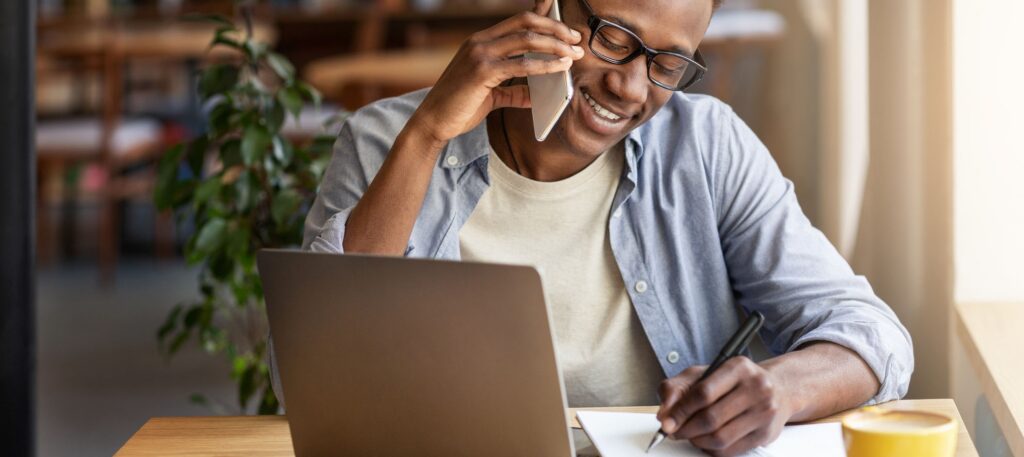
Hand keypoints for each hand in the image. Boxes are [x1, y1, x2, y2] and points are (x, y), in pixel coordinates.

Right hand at [407, 0, 583, 144]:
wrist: (433, 122)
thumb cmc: (459, 108)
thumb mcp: (490, 95)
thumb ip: (513, 91)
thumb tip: (536, 95)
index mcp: (480, 41)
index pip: (518, 20)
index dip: (545, 19)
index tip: (566, 29)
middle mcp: (479, 42)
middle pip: (526, 23)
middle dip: (556, 29)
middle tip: (577, 40)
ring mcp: (479, 54)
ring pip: (527, 39)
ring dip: (556, 45)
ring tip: (574, 54)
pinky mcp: (482, 72)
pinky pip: (522, 64)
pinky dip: (546, 65)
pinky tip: (561, 69)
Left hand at [656, 357, 794, 455]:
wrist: (777, 390)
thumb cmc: (735, 382)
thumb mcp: (704, 374)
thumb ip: (677, 388)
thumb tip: (664, 413)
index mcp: (738, 367)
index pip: (703, 393)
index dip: (680, 411)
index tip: (666, 422)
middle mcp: (756, 387)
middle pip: (711, 418)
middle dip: (686, 429)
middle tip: (675, 432)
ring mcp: (764, 412)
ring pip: (720, 438)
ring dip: (697, 441)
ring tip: (690, 435)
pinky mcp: (766, 433)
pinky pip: (731, 450)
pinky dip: (712, 449)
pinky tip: (706, 441)